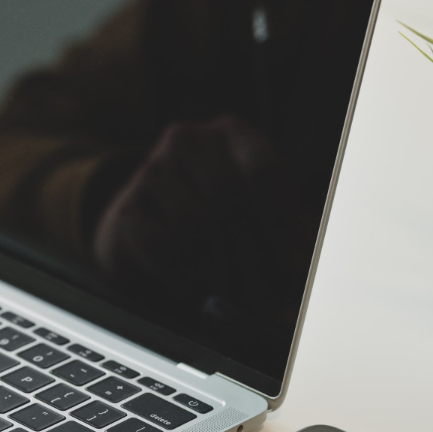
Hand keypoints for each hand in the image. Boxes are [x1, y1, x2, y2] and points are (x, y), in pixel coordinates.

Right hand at [92, 116, 313, 323]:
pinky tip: (196, 288)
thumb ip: (286, 230)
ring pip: (194, 225)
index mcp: (231, 134)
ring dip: (218, 269)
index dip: (282, 224)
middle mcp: (188, 140)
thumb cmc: (216, 218)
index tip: (296, 267)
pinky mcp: (128, 209)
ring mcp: (151, 171)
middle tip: (266, 296)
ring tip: (231, 291)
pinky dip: (185, 277)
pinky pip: (163, 248)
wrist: (148, 224)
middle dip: (251, 257)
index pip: (263, 171)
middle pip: (229, 200)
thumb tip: (304, 268)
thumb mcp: (256, 210)